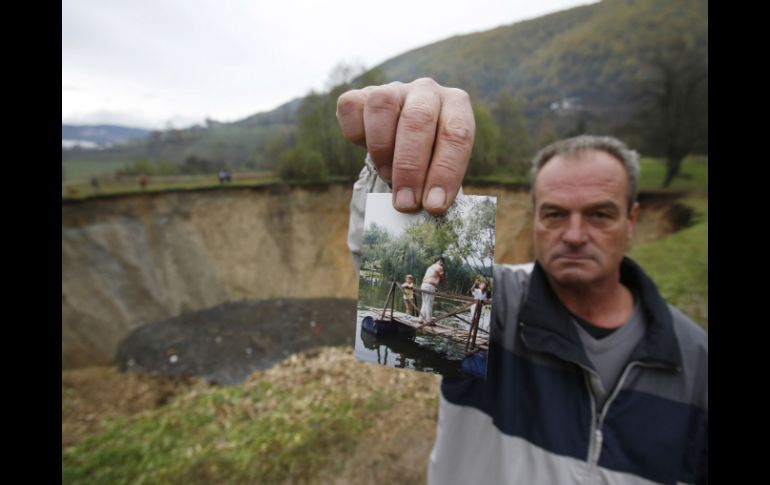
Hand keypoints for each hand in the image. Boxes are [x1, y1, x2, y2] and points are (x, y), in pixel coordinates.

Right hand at [336, 78, 474, 214]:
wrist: (403, 139)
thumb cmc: (428, 158)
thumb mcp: (440, 168)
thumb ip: (436, 185)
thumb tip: (425, 210)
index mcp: (456, 105)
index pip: (457, 134)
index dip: (445, 172)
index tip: (433, 206)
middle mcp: (427, 90)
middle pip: (418, 119)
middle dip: (410, 168)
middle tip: (405, 203)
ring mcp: (393, 89)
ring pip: (382, 106)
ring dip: (382, 149)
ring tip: (387, 175)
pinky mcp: (362, 94)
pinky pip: (352, 107)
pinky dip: (355, 134)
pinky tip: (365, 150)